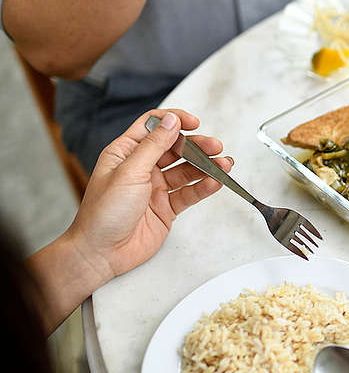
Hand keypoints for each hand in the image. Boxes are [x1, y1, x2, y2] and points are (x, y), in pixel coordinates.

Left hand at [65, 109, 231, 282]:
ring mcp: (155, 188)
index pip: (153, 126)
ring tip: (224, 165)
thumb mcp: (129, 171)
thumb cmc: (103, 212)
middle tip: (215, 147)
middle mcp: (142, 168)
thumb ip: (154, 145)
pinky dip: (203, 187)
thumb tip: (171, 120)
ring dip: (206, 166)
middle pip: (175, 148)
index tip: (194, 122)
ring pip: (186, 171)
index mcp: (126, 153)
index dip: (174, 120)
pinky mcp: (166, 207)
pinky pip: (189, 193)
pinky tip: (214, 182)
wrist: (101, 252)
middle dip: (197, 146)